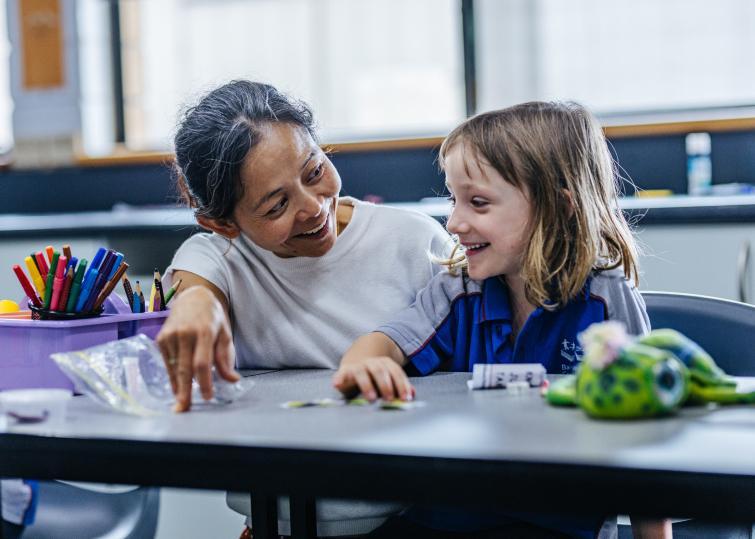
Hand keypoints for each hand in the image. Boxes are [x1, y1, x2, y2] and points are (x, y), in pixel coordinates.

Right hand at [156, 285, 239, 411]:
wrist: (193, 297)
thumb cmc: (213, 318)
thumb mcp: (225, 334)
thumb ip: (226, 358)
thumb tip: (232, 380)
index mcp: (204, 332)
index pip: (202, 363)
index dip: (204, 382)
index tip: (207, 396)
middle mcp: (184, 334)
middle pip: (184, 369)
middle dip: (184, 391)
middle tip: (184, 409)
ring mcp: (170, 336)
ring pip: (174, 368)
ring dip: (177, 386)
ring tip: (181, 403)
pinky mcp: (161, 338)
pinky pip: (167, 362)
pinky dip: (173, 375)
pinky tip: (177, 385)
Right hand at [333, 356, 414, 401]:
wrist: (356, 362)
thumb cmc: (374, 377)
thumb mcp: (388, 379)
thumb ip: (399, 386)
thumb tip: (412, 394)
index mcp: (385, 363)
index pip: (395, 372)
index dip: (402, 384)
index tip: (406, 398)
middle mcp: (371, 363)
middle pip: (379, 370)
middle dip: (385, 385)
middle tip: (390, 398)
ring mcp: (357, 366)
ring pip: (362, 372)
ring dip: (367, 385)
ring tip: (371, 398)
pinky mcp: (344, 371)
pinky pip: (341, 374)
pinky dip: (338, 379)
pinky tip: (336, 385)